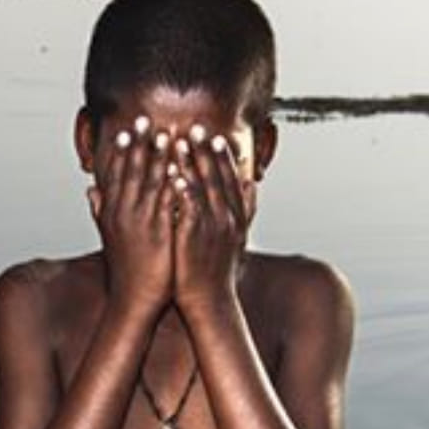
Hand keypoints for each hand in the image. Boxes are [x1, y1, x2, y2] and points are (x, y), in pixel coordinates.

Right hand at [89, 115, 175, 314]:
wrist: (134, 299)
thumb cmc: (125, 269)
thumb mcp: (107, 236)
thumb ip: (99, 210)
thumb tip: (89, 190)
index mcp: (110, 212)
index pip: (114, 174)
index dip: (120, 151)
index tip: (126, 130)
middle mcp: (123, 213)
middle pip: (130, 172)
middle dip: (138, 144)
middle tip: (144, 120)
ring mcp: (141, 222)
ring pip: (149, 183)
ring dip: (157, 157)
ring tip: (165, 135)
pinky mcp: (159, 231)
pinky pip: (167, 202)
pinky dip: (172, 183)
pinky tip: (181, 168)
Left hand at [174, 123, 254, 310]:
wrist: (210, 302)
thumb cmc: (218, 272)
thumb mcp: (239, 237)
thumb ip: (246, 208)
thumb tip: (254, 184)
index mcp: (236, 217)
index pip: (231, 180)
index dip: (223, 157)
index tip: (216, 136)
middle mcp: (227, 218)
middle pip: (217, 177)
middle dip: (206, 150)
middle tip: (196, 127)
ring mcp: (212, 226)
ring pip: (202, 187)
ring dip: (192, 162)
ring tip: (180, 141)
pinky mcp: (194, 236)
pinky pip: (188, 207)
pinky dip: (182, 188)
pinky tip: (173, 173)